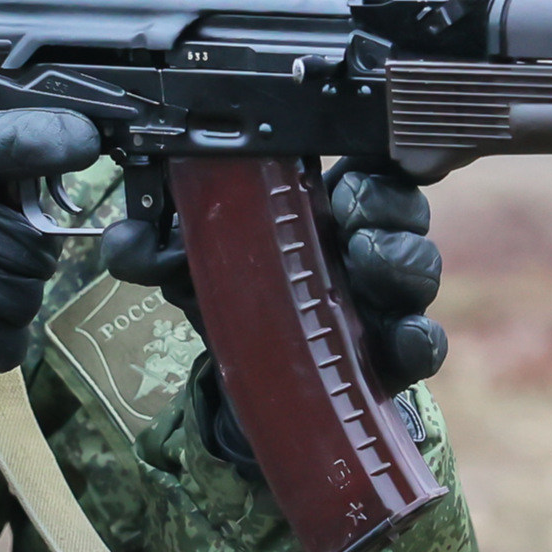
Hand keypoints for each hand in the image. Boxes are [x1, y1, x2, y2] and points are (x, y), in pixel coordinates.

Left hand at [100, 159, 450, 395]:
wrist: (248, 391)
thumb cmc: (233, 308)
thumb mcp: (192, 270)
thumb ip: (157, 249)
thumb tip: (124, 240)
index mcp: (320, 212)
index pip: (369, 165)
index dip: (376, 160)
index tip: (356, 167)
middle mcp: (361, 248)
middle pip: (405, 208)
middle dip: (387, 205)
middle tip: (354, 217)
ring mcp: (384, 302)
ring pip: (421, 267)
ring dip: (401, 259)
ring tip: (365, 260)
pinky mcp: (393, 360)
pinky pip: (426, 344)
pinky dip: (419, 338)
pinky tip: (400, 338)